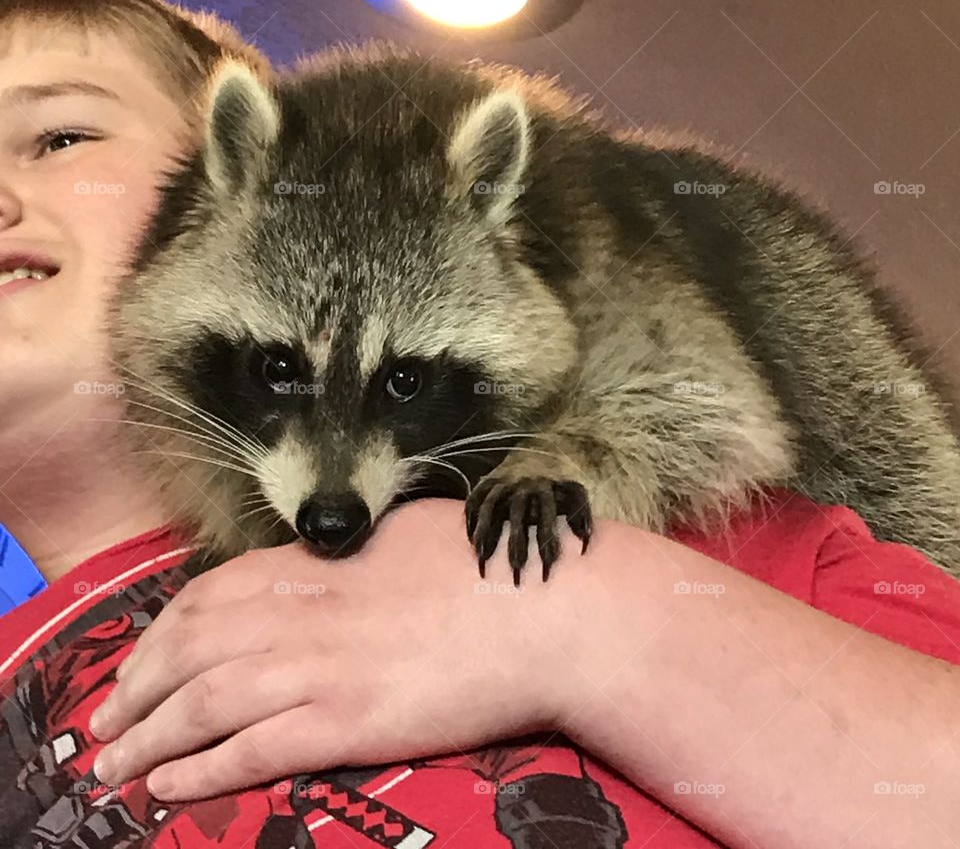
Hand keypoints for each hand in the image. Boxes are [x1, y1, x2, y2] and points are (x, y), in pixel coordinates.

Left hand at [88, 498, 572, 800]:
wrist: (544, 609)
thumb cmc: (487, 563)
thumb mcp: (406, 532)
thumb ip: (349, 552)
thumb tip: (322, 562)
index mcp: (316, 565)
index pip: (209, 596)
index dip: (158, 633)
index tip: (136, 661)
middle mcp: (303, 616)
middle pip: (190, 650)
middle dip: (134, 689)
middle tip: (103, 723)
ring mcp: (322, 670)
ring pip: (204, 704)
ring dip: (148, 738)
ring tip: (112, 766)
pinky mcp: (348, 723)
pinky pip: (253, 751)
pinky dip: (201, 771)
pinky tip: (169, 787)